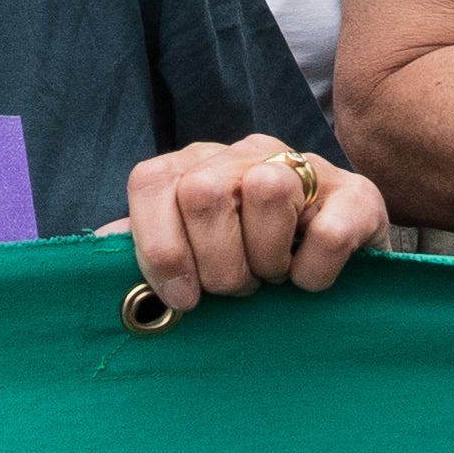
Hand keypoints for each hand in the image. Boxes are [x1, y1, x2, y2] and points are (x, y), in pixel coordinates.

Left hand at [106, 136, 388, 313]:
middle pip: (203, 193)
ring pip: (266, 191)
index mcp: (194, 165)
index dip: (160, 246)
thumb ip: (146, 248)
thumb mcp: (194, 254)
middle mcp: (243, 154)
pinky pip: (328, 232)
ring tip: (274, 276)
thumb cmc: (250, 262)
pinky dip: (315, 273)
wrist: (340, 257)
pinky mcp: (357, 194)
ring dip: (266, 259)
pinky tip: (310, 281)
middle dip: (218, 263)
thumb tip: (96, 256)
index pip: (152, 181)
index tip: (183, 298)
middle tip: (238, 287)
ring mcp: (302, 166)